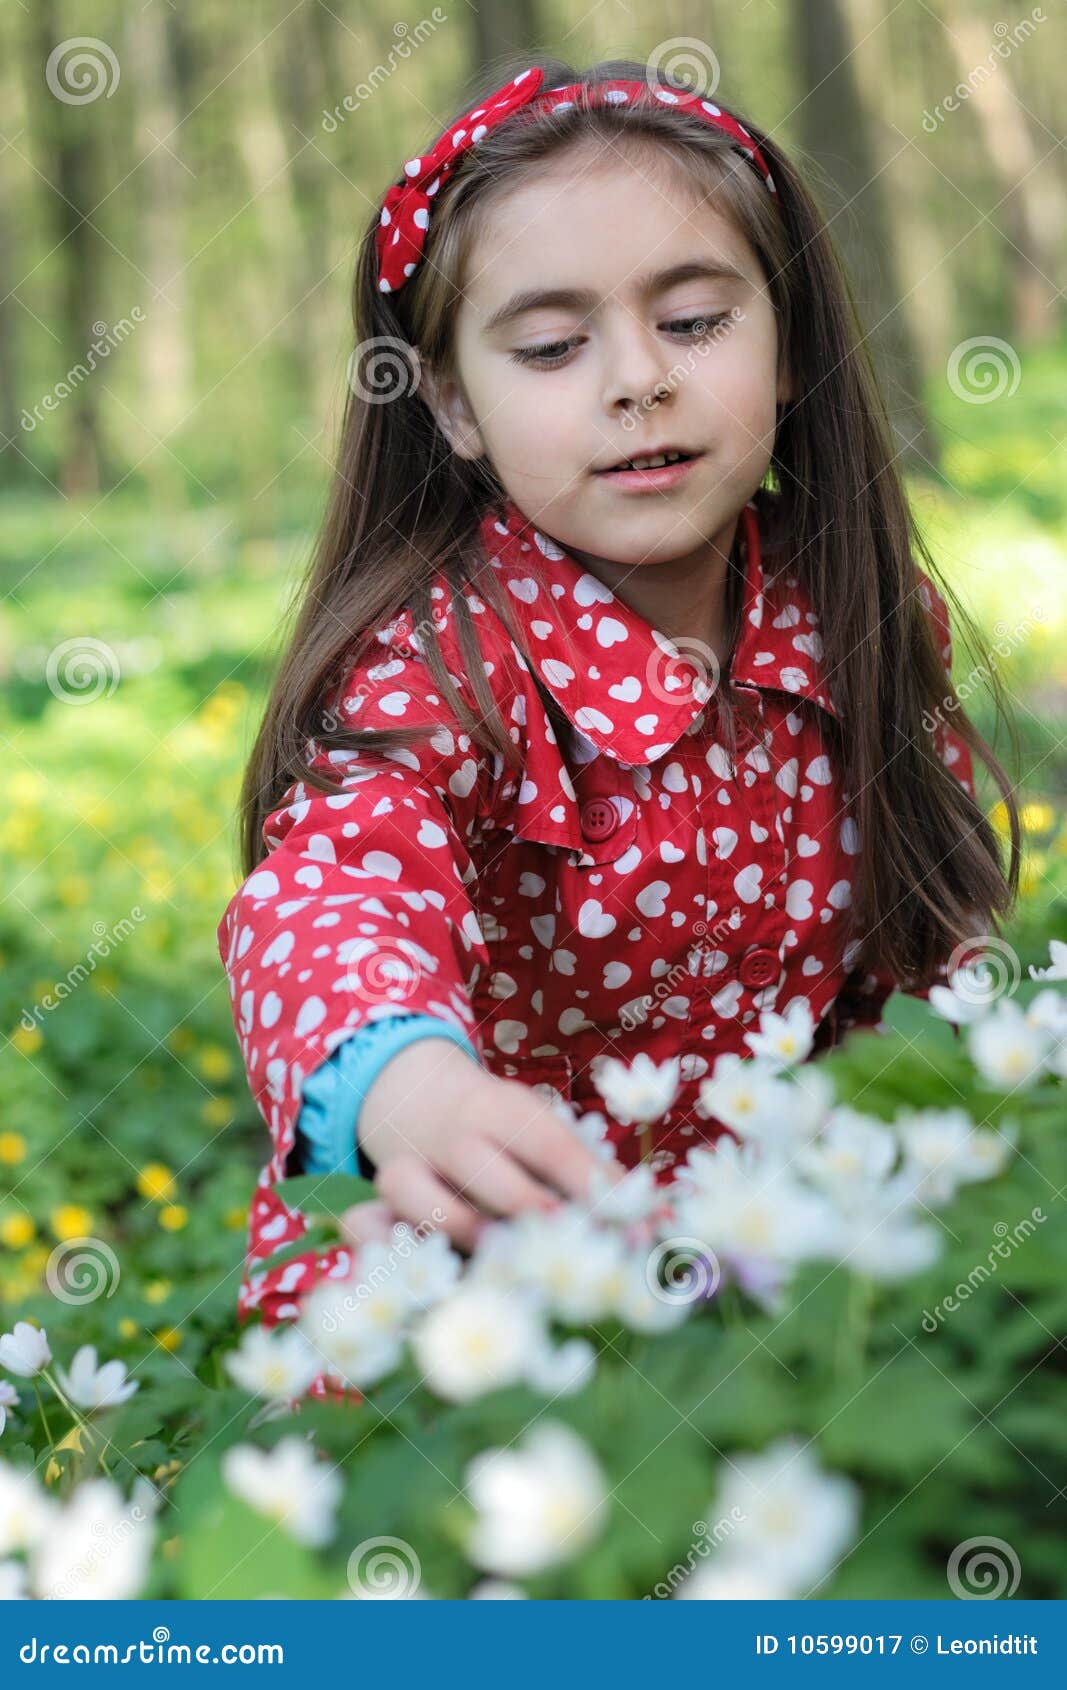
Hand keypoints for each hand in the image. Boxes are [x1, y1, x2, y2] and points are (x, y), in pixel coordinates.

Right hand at [352, 1037, 620, 1250]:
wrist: (424, 1100)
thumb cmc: (508, 1135)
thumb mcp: (546, 1134)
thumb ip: (591, 1177)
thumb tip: (653, 1223)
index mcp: (505, 1109)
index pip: (546, 1140)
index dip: (583, 1180)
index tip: (623, 1217)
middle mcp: (453, 1133)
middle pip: (479, 1161)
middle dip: (524, 1206)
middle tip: (568, 1246)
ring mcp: (408, 1162)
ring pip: (411, 1187)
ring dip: (458, 1226)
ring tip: (500, 1260)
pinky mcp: (381, 1200)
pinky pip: (365, 1219)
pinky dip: (378, 1241)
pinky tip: (415, 1272)